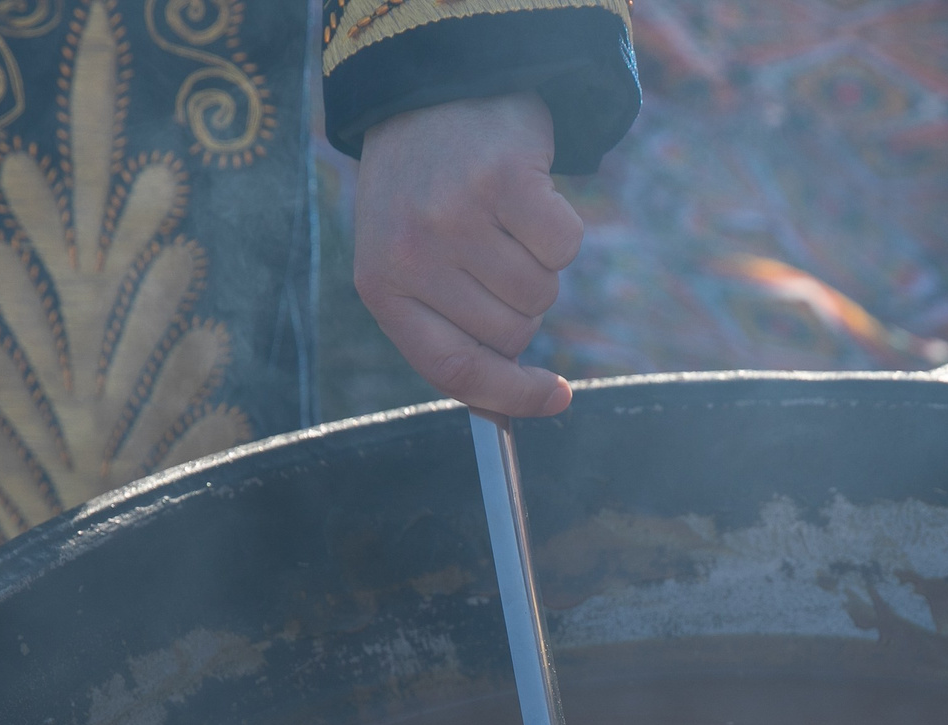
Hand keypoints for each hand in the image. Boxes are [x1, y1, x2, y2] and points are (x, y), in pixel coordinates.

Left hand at [354, 94, 583, 417]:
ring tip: (502, 217)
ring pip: (542, 293)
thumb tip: (507, 413)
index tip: (556, 400)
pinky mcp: (504, 180)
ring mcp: (456, 216)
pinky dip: (560, 226)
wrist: (433, 88)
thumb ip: (449, 332)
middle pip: (512, 334)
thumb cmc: (425, 192)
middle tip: (494, 252)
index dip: (510, 396)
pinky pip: (565, 246)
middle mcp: (412, 255)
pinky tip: (526, 192)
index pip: (453, 369)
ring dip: (539, 264)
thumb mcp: (410, 263)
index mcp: (382, 288)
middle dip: (519, 305)